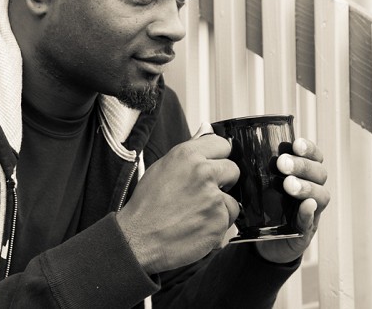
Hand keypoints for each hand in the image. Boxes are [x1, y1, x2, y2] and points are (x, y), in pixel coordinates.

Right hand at [116, 123, 239, 273]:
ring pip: (232, 199)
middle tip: (205, 193)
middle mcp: (203, 172)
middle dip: (223, 181)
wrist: (138, 237)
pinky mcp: (219, 220)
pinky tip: (197, 226)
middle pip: (233, 169)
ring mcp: (213, 197)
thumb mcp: (161, 168)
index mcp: (187, 155)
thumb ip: (188, 153)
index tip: (215, 165)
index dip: (218, 157)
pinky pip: (228, 220)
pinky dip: (217, 226)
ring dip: (220, 207)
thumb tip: (206, 133)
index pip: (222, 144)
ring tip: (196, 214)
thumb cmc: (146, 205)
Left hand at [256, 138, 329, 262]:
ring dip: (306, 187)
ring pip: (320, 194)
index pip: (313, 156)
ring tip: (289, 184)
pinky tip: (306, 206)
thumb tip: (229, 146)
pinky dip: (308, 212)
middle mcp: (311, 188)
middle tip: (282, 164)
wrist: (262, 239)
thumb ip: (251, 167)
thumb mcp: (256, 183)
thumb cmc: (260, 203)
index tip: (296, 144)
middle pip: (318, 172)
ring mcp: (311, 209)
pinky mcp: (305, 230)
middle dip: (302, 165)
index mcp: (301, 173)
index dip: (308, 149)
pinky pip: (311, 220)